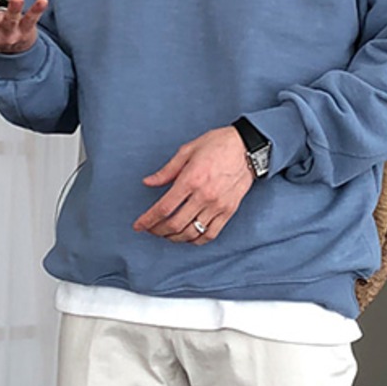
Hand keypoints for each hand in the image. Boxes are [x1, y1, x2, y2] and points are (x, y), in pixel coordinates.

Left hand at [134, 126, 252, 243]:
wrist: (247, 148)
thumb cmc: (218, 145)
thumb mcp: (187, 150)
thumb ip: (167, 171)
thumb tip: (148, 182)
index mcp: (191, 179)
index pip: (164, 208)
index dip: (148, 220)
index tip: (139, 225)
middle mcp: (204, 196)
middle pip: (175, 224)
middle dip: (158, 231)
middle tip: (150, 229)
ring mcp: (217, 206)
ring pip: (191, 233)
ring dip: (175, 238)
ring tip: (166, 234)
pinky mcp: (228, 211)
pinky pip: (210, 234)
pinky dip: (196, 240)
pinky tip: (188, 237)